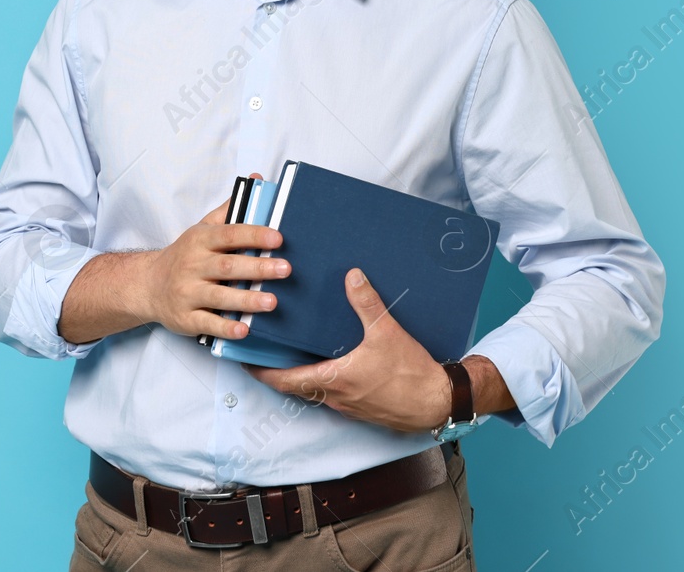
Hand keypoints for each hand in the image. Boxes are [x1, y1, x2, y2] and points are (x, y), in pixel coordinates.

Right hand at [142, 176, 291, 339]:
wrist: (147, 285)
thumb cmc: (184, 256)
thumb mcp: (202, 229)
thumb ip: (229, 209)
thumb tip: (255, 180)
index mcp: (200, 241)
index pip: (228, 235)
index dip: (253, 235)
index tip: (278, 238)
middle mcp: (193, 266)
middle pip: (227, 266)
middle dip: (257, 267)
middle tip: (285, 269)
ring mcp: (188, 293)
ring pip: (219, 296)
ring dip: (247, 300)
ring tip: (272, 301)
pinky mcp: (186, 318)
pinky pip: (207, 323)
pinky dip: (226, 328)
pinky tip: (245, 329)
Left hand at [243, 268, 451, 432]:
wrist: (437, 402)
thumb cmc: (410, 375)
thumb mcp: (387, 333)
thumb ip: (367, 303)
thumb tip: (352, 276)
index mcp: (332, 380)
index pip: (285, 380)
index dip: (262, 371)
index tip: (246, 360)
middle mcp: (335, 397)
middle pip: (295, 386)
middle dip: (278, 370)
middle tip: (266, 351)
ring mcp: (348, 405)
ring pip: (314, 390)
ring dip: (302, 374)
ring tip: (295, 352)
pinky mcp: (362, 406)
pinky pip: (334, 393)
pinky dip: (324, 379)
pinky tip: (333, 362)